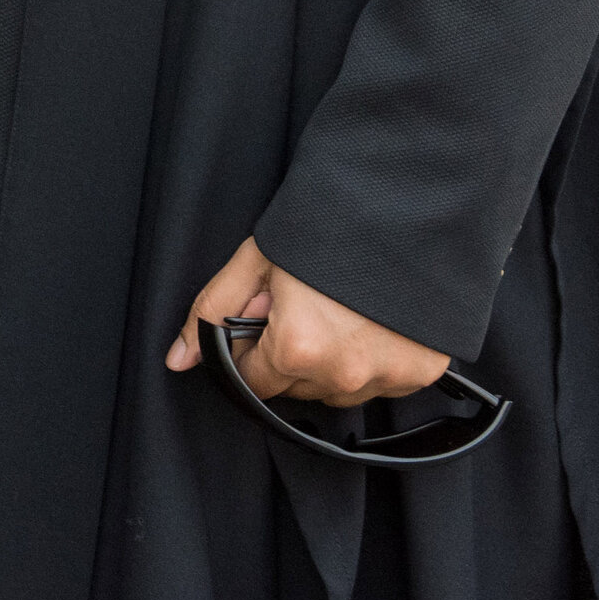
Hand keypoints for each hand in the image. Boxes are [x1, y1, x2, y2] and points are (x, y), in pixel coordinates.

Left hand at [165, 238, 451, 407]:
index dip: (250, 353)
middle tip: (303, 306)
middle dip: (289, 355)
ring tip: (338, 312)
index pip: (253, 384)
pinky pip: (380, 384)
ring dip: (331, 364)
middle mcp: (344, 373)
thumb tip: (178, 360)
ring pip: (338, 391)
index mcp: (296, 348)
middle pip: (296, 389)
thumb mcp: (255, 262)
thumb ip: (212, 312)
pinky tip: (370, 321)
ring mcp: (388, 376)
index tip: (261, 323)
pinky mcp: (420, 373)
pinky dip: (371, 361)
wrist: (401, 208)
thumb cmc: (324, 228)